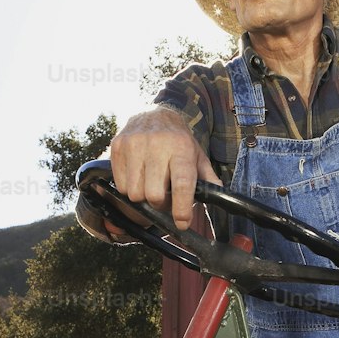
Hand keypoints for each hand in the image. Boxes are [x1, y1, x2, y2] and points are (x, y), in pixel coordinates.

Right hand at [109, 108, 218, 231]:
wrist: (154, 115)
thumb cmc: (178, 142)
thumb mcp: (197, 157)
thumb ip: (209, 179)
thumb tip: (220, 197)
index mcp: (181, 148)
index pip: (181, 184)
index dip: (181, 208)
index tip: (182, 222)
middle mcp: (157, 144)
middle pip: (154, 195)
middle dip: (160, 204)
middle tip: (164, 198)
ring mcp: (134, 144)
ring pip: (134, 194)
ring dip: (143, 197)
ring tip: (150, 186)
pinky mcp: (118, 146)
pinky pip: (120, 185)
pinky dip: (129, 189)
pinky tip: (138, 177)